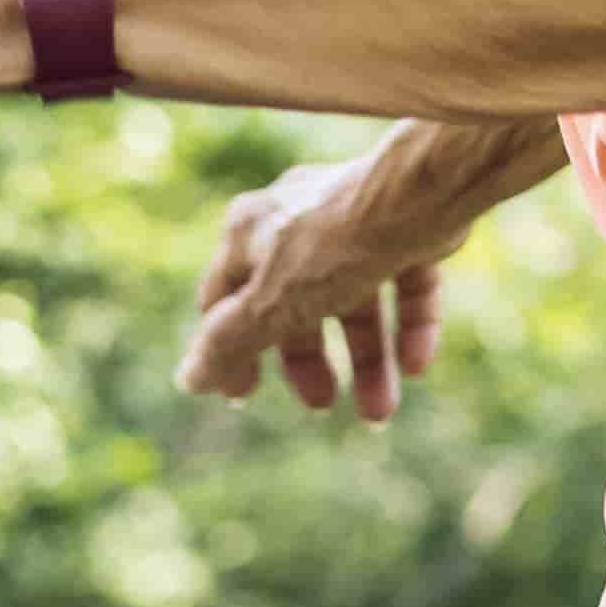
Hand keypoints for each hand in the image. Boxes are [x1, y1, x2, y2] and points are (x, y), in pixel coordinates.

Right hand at [178, 155, 449, 422]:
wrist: (417, 195)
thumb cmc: (332, 246)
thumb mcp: (270, 304)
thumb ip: (230, 343)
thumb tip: (188, 379)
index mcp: (251, 232)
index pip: (225, 299)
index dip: (229, 349)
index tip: (241, 396)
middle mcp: (297, 222)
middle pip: (295, 304)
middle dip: (309, 362)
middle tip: (320, 404)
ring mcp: (355, 225)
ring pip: (355, 302)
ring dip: (367, 361)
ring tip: (380, 412)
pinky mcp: (408, 230)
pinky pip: (403, 285)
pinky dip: (408, 327)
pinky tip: (416, 366)